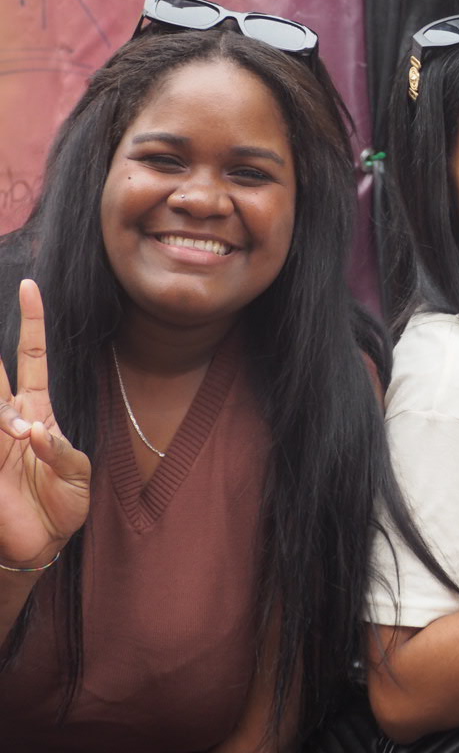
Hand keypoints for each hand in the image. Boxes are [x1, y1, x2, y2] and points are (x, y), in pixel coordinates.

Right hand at [0, 280, 89, 569]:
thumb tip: (34, 432)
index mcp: (37, 411)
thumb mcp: (77, 475)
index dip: (31, 323)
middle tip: (12, 341)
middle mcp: (8, 418)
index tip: (30, 286)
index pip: (31, 356)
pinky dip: (2, 431)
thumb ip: (61, 452)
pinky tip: (17, 438)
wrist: (41, 547)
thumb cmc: (60, 506)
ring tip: (15, 430)